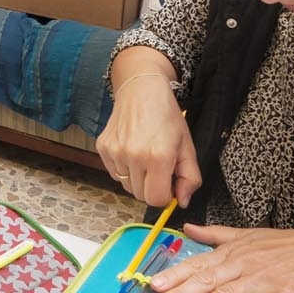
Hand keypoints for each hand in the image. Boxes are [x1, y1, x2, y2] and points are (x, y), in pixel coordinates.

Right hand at [96, 68, 200, 208]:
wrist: (142, 91)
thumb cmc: (167, 117)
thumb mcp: (187, 146)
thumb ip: (190, 178)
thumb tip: (182, 201)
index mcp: (158, 158)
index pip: (156, 200)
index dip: (166, 195)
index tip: (169, 183)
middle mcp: (133, 157)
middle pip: (140, 196)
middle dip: (152, 187)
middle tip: (158, 167)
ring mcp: (115, 152)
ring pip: (127, 186)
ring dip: (137, 178)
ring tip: (144, 156)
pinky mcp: (103, 148)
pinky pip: (114, 174)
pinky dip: (124, 169)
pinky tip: (132, 151)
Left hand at [148, 224, 293, 292]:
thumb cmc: (290, 245)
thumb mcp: (249, 234)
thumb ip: (216, 234)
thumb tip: (188, 228)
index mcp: (234, 253)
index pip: (199, 264)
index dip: (176, 275)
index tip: (153, 285)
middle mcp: (245, 265)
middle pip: (209, 280)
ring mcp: (266, 279)